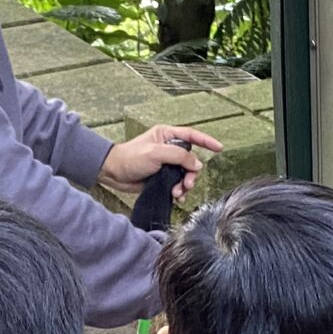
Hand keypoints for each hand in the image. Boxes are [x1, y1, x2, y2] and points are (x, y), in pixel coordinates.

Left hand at [100, 125, 223, 199]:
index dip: (206, 141)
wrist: (113, 173)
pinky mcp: (161, 178)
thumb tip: (196, 164)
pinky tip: (176, 197)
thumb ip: (179, 156)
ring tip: (178, 192)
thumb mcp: (156, 153)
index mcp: (167, 136)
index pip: (192, 136)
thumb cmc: (130, 158)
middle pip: (191, 160)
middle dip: (191, 174)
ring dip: (185, 185)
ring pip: (185, 174)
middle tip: (186, 184)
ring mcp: (165, 164)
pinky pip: (177, 184)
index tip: (219, 148)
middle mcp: (168, 149)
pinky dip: (179, 192)